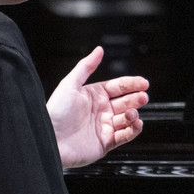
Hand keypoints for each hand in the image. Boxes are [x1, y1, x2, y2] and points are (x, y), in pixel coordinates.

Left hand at [46, 46, 148, 168]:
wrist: (50, 140)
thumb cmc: (56, 112)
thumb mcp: (70, 84)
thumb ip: (86, 66)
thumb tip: (99, 50)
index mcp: (93, 96)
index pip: (118, 87)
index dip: (131, 84)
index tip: (144, 83)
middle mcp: (100, 111)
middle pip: (125, 102)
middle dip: (136, 99)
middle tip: (143, 96)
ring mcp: (103, 127)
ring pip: (126, 119)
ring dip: (133, 114)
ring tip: (132, 112)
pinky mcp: (105, 143)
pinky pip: (124, 136)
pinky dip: (133, 130)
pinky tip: (136, 123)